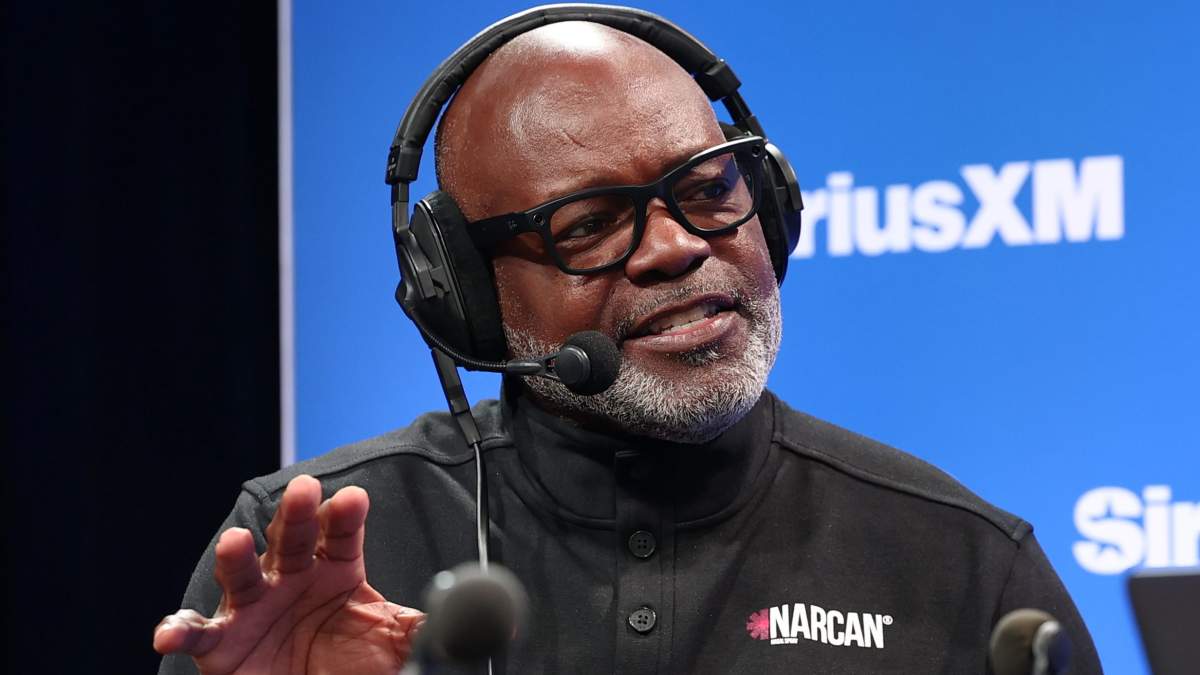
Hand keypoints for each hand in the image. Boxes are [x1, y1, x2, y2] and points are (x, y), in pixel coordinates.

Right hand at [154, 475, 423, 673]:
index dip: (346, 516)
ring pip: (243, 573)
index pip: (342, 534)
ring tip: (238, 542)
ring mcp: (253, 607)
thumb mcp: (396, 644)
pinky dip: (180, 630)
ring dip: (237, 557)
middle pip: (294, 537)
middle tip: (306, 490)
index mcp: (336, 569)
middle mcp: (292, 577)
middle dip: (299, 513)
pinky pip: (198, 633)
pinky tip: (170, 633)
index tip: (354, 499)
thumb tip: (469, 613)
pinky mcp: (222, 642)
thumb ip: (426, 625)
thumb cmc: (355, 665)